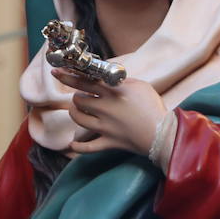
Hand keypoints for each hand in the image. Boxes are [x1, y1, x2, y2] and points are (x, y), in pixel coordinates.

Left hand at [52, 68, 167, 156]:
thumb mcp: (140, 85)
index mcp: (113, 92)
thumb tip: (107, 78)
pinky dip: (78, 147)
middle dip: (77, 96)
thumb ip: (121, 81)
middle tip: (81, 95)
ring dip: (75, 113)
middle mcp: (105, 108)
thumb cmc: (153, 107)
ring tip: (78, 110)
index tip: (57, 71)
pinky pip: (88, 147)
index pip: (85, 81)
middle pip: (79, 100)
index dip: (69, 75)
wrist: (163, 133)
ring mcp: (105, 127)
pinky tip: (72, 145)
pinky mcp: (108, 142)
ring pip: (79, 119)